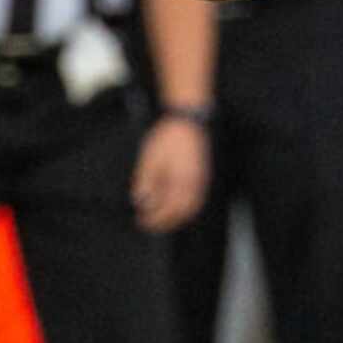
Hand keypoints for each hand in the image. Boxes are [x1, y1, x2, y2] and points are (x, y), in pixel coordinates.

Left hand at [131, 113, 209, 231]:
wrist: (188, 119)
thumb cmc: (169, 137)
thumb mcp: (151, 158)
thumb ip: (146, 182)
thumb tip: (140, 201)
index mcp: (183, 181)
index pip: (170, 209)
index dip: (156, 219)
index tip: (142, 221)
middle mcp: (196, 184)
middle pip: (182, 212)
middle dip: (166, 221)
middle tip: (150, 223)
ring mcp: (202, 180)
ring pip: (191, 207)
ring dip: (176, 215)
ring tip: (160, 215)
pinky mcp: (202, 175)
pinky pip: (196, 197)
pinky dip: (184, 205)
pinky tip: (173, 202)